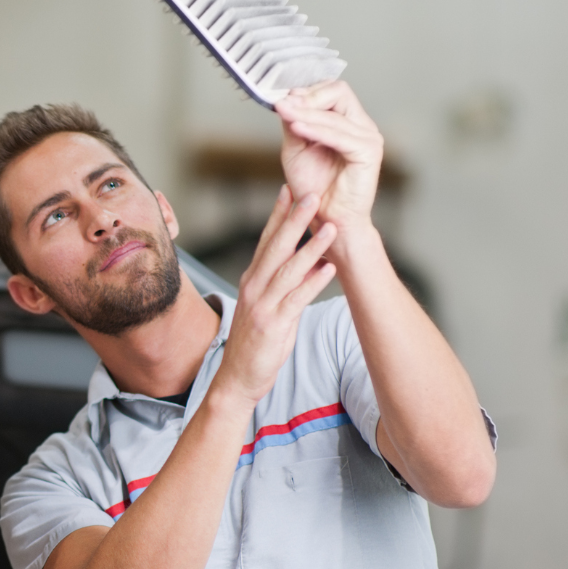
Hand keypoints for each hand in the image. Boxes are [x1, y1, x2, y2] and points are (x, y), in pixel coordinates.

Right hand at [213, 186, 336, 402]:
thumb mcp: (265, 306)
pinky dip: (312, 283)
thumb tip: (309, 261)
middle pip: (276, 247)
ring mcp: (262, 306)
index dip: (278, 214)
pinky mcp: (273, 325)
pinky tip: (328, 269)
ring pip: (288, 270)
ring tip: (330, 228)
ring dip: (311, 247)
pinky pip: (296, 299)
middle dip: (294, 219)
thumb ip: (283, 283)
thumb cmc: (254, 343)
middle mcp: (254, 288)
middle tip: (310, 194)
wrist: (237, 378)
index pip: (265, 240)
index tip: (290, 190)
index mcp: (252, 280)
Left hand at [274, 81, 382, 239]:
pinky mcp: (369, 152)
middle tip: (283, 103)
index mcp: (348, 122)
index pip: (332, 90)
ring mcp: (369, 138)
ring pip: (335, 113)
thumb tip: (287, 99)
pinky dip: (316, 129)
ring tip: (283, 112)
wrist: (327, 220)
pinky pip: (340, 135)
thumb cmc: (314, 188)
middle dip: (308, 97)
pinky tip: (296, 127)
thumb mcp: (296, 149)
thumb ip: (294, 124)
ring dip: (305, 112)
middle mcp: (362, 126)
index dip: (307, 91)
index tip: (282, 97)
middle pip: (339, 91)